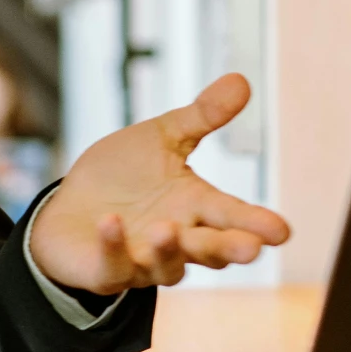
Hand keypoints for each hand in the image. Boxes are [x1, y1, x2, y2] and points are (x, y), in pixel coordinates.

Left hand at [29, 73, 291, 293]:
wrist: (68, 208)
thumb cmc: (122, 177)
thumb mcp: (162, 139)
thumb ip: (202, 116)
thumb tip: (242, 80)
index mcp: (195, 207)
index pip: (232, 217)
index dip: (256, 224)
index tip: (281, 231)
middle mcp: (176, 241)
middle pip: (209, 249)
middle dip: (228, 248)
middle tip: (250, 249)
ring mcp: (141, 261)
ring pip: (166, 266)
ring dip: (168, 249)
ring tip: (166, 227)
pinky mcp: (105, 271)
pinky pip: (112, 265)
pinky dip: (112, 246)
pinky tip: (110, 222)